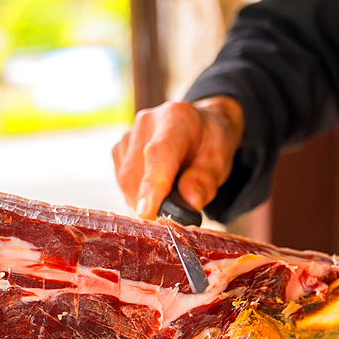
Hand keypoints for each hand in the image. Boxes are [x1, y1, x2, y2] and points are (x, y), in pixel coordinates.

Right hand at [112, 96, 244, 219]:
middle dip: (150, 204)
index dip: (152, 185)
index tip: (146, 212)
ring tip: (168, 195)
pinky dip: (138, 194)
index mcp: (177, 119)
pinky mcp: (119, 150)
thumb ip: (206, 180)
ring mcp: (128, 136)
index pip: (159, 155)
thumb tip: (191, 201)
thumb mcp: (220, 160)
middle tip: (171, 218)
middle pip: (136, 175)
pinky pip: (123, 182)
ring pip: (126, 183)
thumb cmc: (209, 143)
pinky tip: (156, 188)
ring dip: (144, 200)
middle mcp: (146, 123)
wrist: (198, 125)